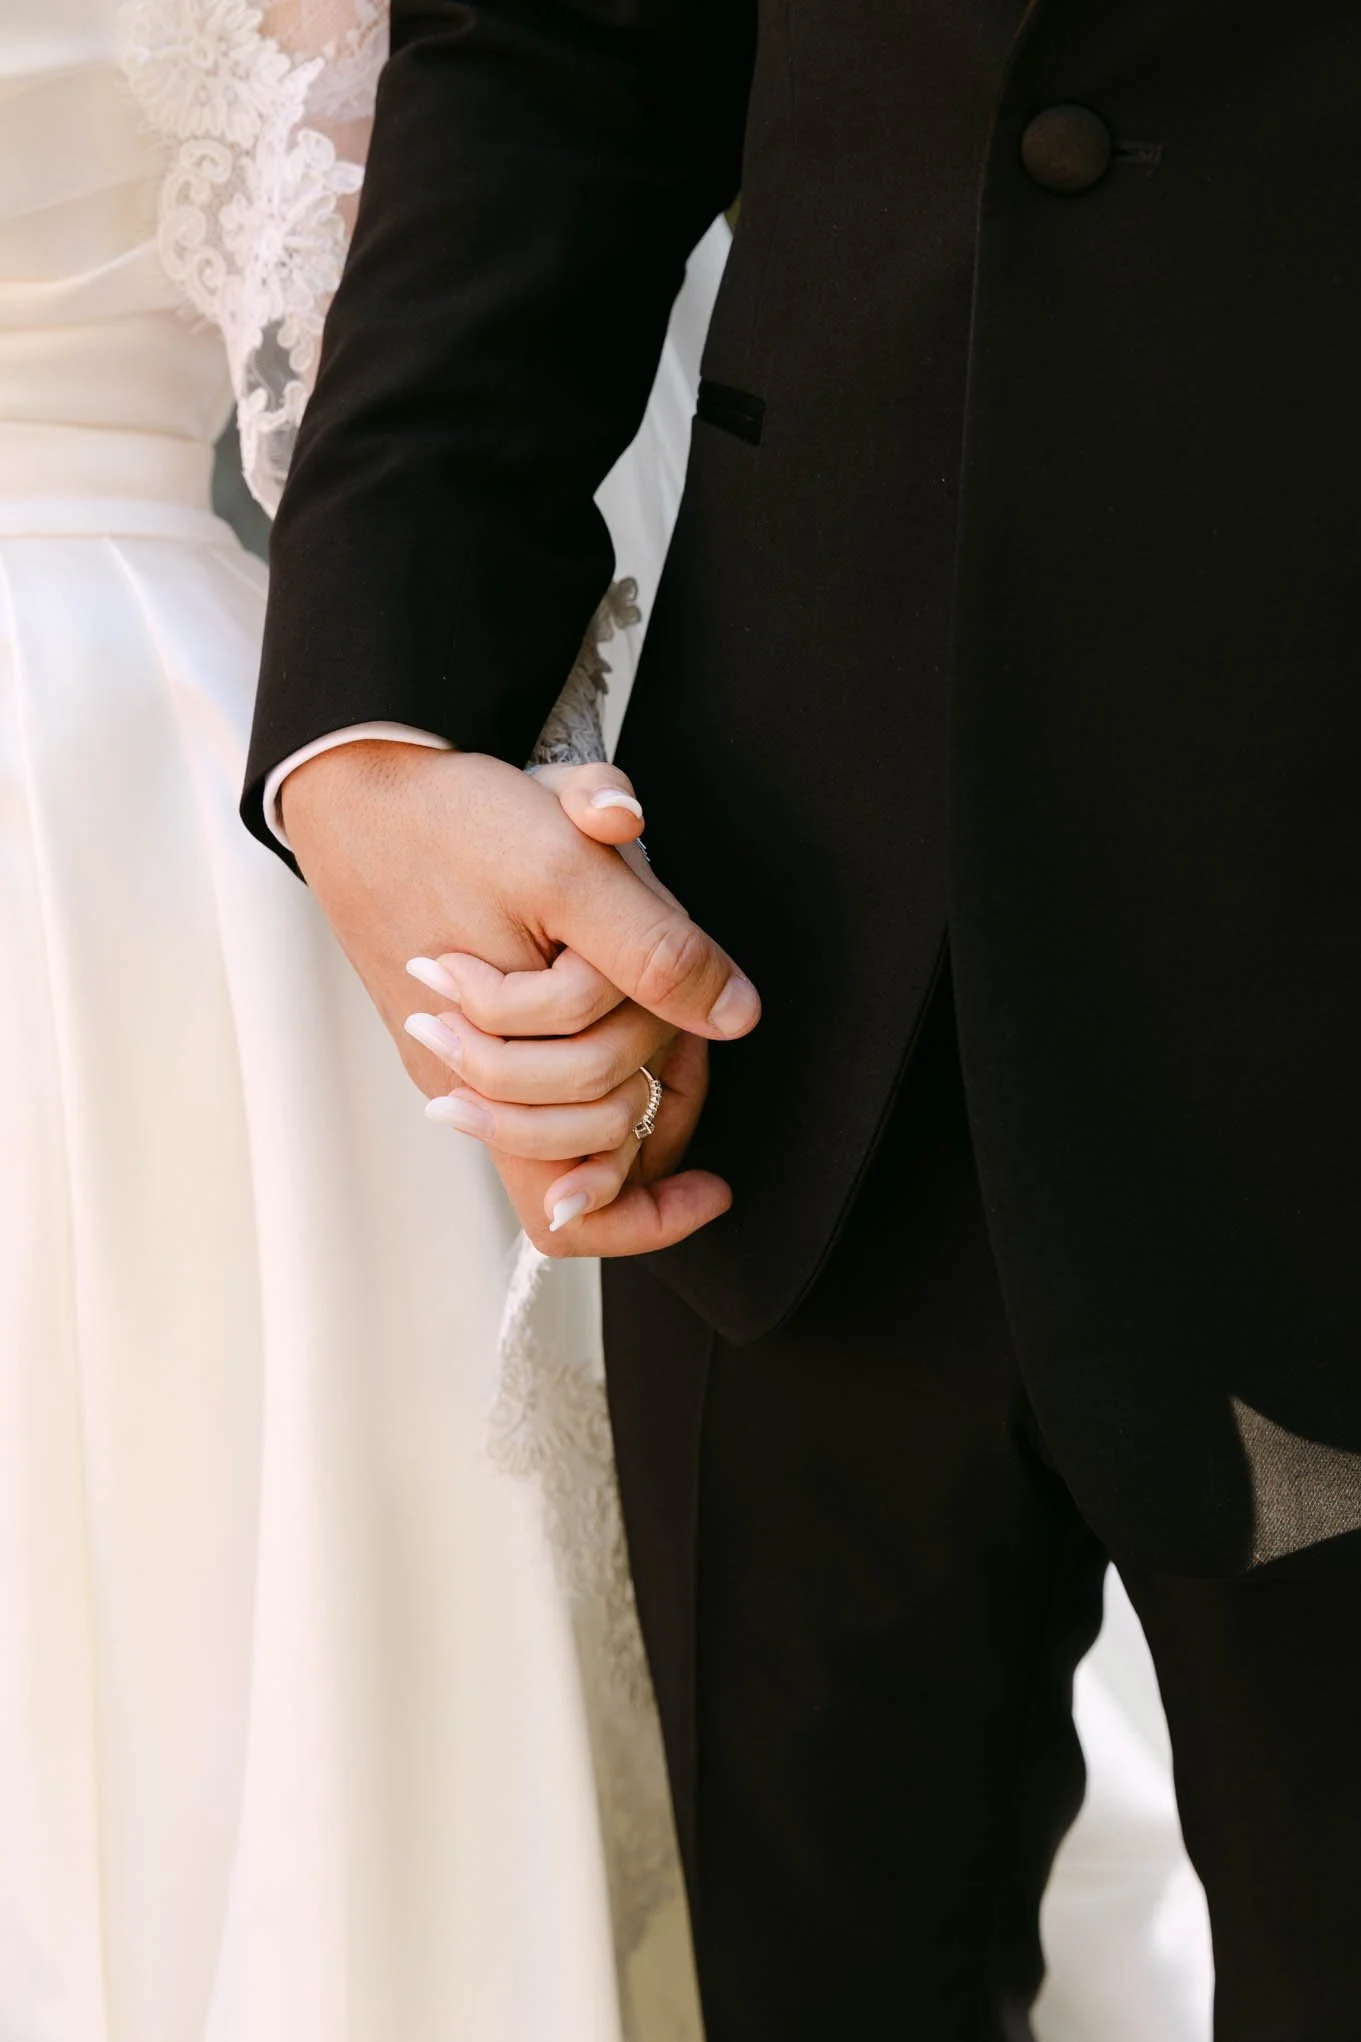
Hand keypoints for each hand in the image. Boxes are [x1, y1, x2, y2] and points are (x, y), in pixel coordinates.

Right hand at [405, 758, 715, 1244]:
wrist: (358, 788)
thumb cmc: (449, 824)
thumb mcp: (566, 867)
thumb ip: (653, 948)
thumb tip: (736, 1016)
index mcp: (500, 1063)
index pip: (570, 1207)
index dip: (649, 1215)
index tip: (716, 1186)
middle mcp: (480, 1081)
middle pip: (600, 1144)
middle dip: (660, 1090)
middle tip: (681, 1027)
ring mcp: (472, 1054)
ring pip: (585, 1112)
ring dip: (635, 1063)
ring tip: (656, 1014)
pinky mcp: (471, 1022)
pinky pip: (557, 1068)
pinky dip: (609, 1042)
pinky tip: (628, 997)